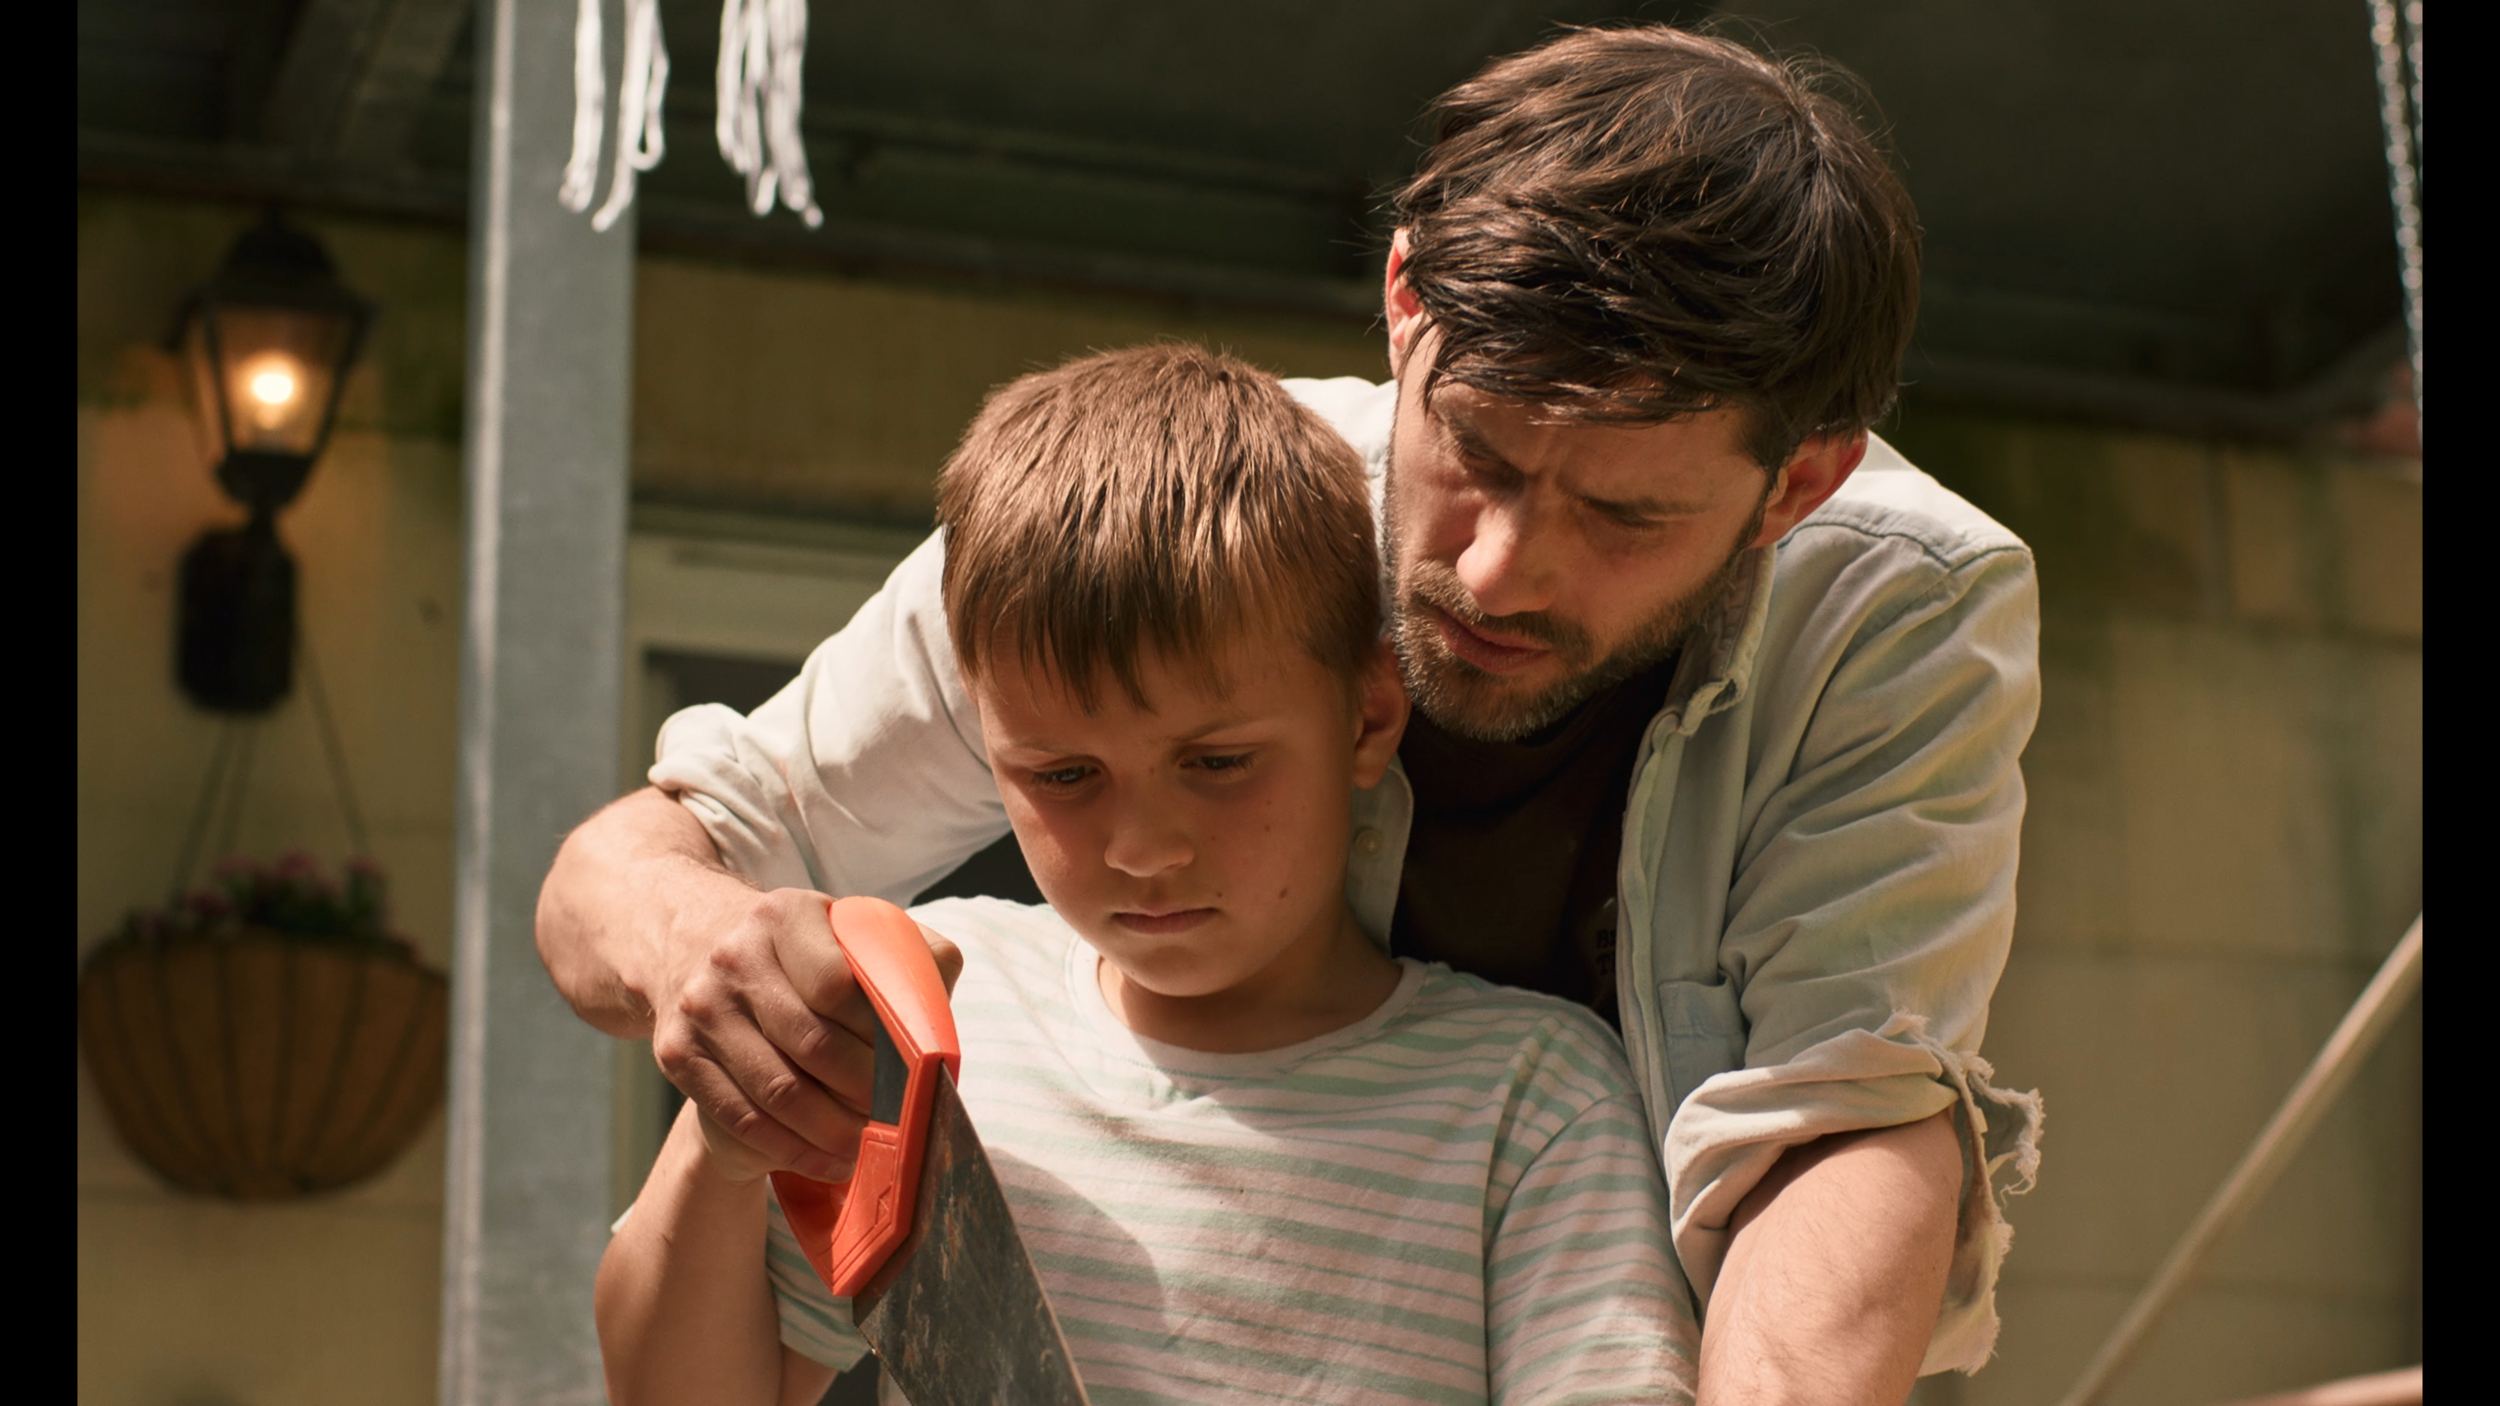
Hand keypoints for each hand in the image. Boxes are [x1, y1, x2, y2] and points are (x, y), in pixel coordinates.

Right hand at [649, 885, 961, 1182]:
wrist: (690, 942)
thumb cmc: (798, 950)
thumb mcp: (845, 928)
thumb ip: (908, 956)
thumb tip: (940, 1013)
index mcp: (786, 916)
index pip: (840, 987)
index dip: (879, 1035)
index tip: (910, 1066)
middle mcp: (735, 957)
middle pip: (813, 1044)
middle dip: (866, 1093)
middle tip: (901, 1119)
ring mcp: (701, 1007)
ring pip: (779, 1091)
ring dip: (834, 1132)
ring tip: (872, 1148)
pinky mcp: (677, 1054)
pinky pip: (744, 1117)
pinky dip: (794, 1150)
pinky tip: (831, 1160)